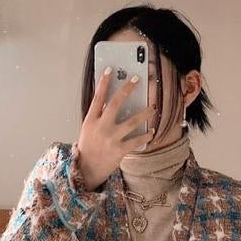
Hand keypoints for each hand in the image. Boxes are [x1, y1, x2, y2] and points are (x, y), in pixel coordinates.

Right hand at [76, 67, 154, 189]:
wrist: (87, 169)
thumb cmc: (89, 147)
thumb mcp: (88, 129)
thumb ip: (98, 116)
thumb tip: (111, 102)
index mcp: (90, 120)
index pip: (97, 97)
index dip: (103, 83)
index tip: (110, 70)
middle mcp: (100, 127)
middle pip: (115, 103)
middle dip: (127, 89)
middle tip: (137, 79)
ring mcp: (111, 139)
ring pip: (132, 122)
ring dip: (145, 113)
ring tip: (153, 107)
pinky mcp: (119, 150)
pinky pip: (137, 140)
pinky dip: (146, 135)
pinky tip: (152, 131)